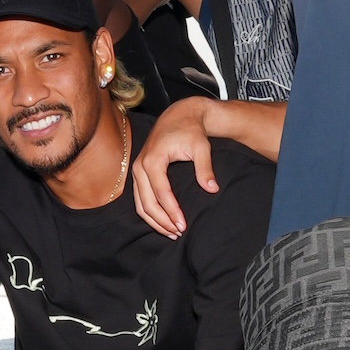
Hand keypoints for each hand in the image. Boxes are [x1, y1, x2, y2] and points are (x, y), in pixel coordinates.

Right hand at [129, 99, 222, 236]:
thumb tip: (212, 188)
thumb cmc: (190, 130)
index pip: (162, 193)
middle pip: (147, 202)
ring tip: (171, 232)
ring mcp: (137, 170)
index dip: (172, 212)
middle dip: (162, 221)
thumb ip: (205, 168)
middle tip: (178, 233)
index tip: (183, 225)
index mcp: (153, 159)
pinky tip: (163, 221)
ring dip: (154, 220)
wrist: (179, 116)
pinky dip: (150, 212)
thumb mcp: (201, 147)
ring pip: (140, 203)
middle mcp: (140, 166)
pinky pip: (140, 198)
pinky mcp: (139, 173)